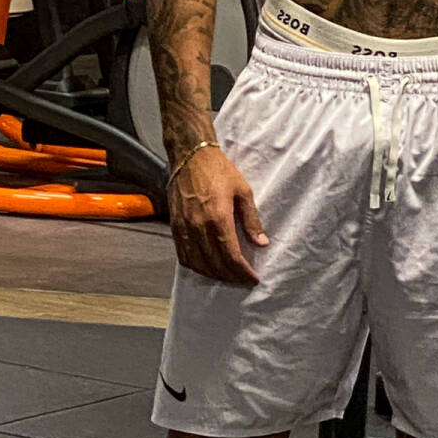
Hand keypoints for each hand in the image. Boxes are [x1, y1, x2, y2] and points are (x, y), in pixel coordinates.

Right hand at [168, 145, 267, 284]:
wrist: (190, 157)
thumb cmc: (219, 171)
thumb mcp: (243, 191)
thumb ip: (251, 219)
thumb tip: (262, 243)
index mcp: (217, 218)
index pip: (231, 256)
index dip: (243, 272)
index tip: (253, 278)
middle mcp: (198, 227)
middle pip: (215, 264)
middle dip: (231, 276)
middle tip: (243, 279)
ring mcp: (184, 228)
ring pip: (198, 264)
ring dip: (214, 275)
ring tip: (228, 276)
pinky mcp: (175, 227)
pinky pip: (184, 256)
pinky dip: (196, 266)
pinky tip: (207, 267)